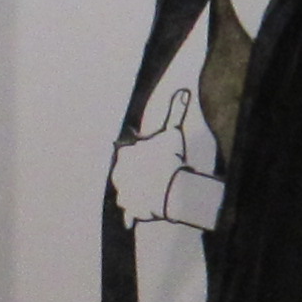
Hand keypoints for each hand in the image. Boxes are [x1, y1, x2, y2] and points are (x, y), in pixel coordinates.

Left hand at [109, 83, 222, 227]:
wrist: (172, 191)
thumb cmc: (171, 160)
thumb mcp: (173, 133)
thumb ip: (176, 112)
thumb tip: (183, 91)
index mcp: (125, 154)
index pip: (131, 152)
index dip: (145, 154)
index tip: (155, 158)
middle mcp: (118, 174)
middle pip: (127, 171)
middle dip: (138, 172)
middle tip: (155, 174)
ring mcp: (124, 193)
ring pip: (127, 190)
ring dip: (136, 190)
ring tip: (152, 191)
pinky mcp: (130, 210)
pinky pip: (131, 210)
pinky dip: (136, 210)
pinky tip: (145, 209)